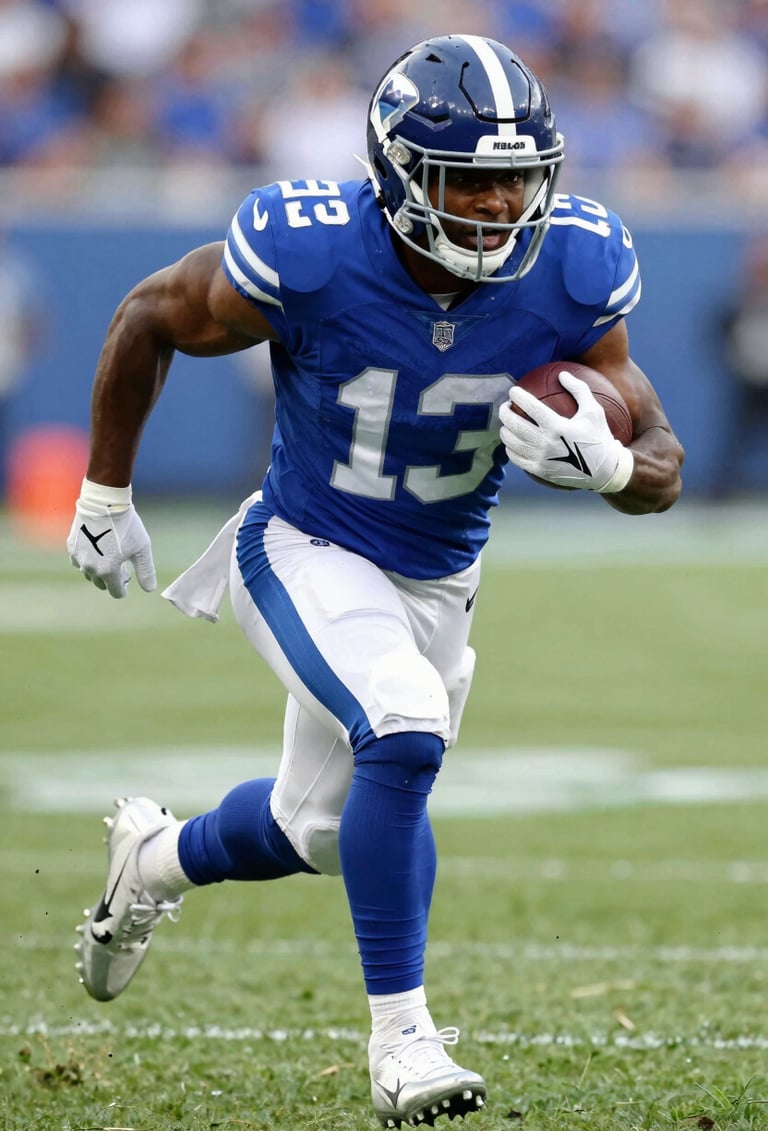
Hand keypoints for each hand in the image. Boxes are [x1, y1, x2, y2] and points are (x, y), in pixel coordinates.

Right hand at [67, 487, 155, 597]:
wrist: (105, 504)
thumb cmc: (126, 526)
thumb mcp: (142, 550)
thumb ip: (146, 572)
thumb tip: (149, 589)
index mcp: (108, 571)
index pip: (116, 592)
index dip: (124, 588)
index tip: (128, 576)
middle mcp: (90, 568)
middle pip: (101, 584)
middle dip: (112, 579)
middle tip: (121, 564)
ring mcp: (79, 557)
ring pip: (89, 574)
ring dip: (98, 570)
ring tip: (109, 555)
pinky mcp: (72, 546)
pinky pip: (78, 561)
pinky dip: (87, 560)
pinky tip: (96, 549)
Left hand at [499, 371, 633, 491]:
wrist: (604, 470)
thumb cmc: (598, 436)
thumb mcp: (594, 410)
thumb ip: (579, 389)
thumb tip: (562, 374)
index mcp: (557, 426)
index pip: (530, 407)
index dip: (518, 396)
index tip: (513, 391)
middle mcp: (545, 443)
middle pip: (514, 425)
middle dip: (505, 412)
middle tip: (506, 406)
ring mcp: (540, 458)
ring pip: (511, 442)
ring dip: (505, 430)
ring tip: (507, 423)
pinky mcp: (538, 470)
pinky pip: (516, 458)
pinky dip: (510, 448)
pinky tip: (511, 442)